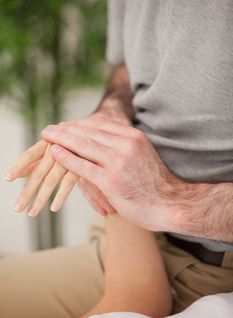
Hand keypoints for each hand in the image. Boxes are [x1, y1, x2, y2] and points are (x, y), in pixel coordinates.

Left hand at [6, 141, 77, 216]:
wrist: (94, 135)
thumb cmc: (68, 142)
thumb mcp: (51, 147)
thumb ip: (35, 160)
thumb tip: (17, 174)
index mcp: (46, 143)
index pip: (29, 155)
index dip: (18, 166)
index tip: (7, 178)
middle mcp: (56, 149)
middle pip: (38, 173)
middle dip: (27, 192)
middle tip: (17, 208)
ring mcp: (69, 157)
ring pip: (52, 180)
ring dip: (41, 198)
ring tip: (32, 213)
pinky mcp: (81, 165)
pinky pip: (69, 182)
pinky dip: (61, 195)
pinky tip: (53, 208)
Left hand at [41, 120, 177, 230]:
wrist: (171, 204)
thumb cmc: (155, 184)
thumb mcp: (142, 156)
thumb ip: (125, 147)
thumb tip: (107, 144)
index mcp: (134, 137)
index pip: (100, 126)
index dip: (79, 125)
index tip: (65, 124)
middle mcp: (126, 145)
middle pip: (89, 133)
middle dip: (66, 130)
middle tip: (49, 128)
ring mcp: (118, 162)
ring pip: (84, 146)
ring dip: (62, 139)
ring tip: (46, 135)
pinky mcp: (111, 180)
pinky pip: (83, 166)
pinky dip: (66, 158)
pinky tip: (54, 152)